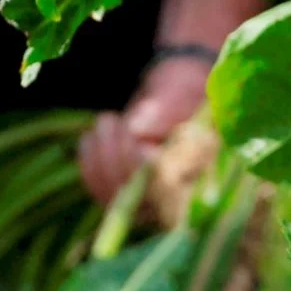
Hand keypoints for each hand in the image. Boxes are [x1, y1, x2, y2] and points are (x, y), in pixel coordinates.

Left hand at [79, 0, 265, 203]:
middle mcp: (178, 202)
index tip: (131, 131)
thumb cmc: (192, 88)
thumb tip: (138, 129)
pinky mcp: (130, 194)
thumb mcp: (184, 90)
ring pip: (113, 198)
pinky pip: (101, 191)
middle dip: (114, 159)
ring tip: (107, 122)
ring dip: (100, 159)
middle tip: (112, 119)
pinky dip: (90, 165)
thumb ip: (167, 109)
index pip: (163, 191)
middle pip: (134, 202)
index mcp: (200, 180)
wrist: (188, 92)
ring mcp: (152, 202)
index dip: (139, 168)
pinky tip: (93, 138)